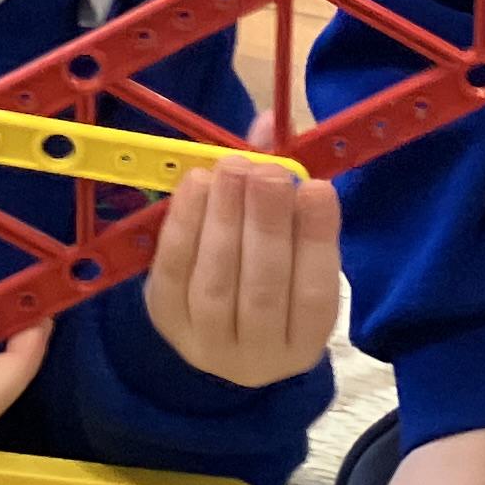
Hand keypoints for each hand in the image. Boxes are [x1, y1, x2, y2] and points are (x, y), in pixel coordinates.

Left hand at [141, 157, 340, 386]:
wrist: (218, 329)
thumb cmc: (268, 276)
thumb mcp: (291, 244)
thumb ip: (290, 195)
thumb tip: (271, 126)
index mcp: (304, 343)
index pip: (315, 295)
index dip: (316, 240)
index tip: (318, 187)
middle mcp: (257, 358)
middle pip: (262, 291)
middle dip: (266, 225)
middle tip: (268, 172)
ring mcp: (207, 346)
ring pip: (215, 284)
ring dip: (224, 220)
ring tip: (233, 169)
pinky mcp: (166, 323)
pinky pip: (172, 274)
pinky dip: (184, 226)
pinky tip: (197, 184)